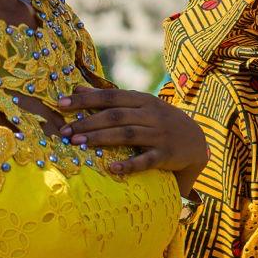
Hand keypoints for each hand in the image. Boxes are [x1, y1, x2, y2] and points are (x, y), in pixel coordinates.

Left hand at [58, 88, 208, 191]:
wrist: (197, 140)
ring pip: (127, 135)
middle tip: (66, 131)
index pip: (110, 97)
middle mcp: (151, 115)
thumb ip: (110, 99)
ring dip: (101, 138)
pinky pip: (146, 160)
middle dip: (88, 122)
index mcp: (142, 100)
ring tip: (79, 143)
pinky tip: (112, 168)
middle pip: (115, 116)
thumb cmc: (160, 122)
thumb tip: (76, 89)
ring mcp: (160, 134)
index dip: (85, 100)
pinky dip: (129, 165)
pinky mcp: (166, 155)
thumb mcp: (139, 105)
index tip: (61, 104)